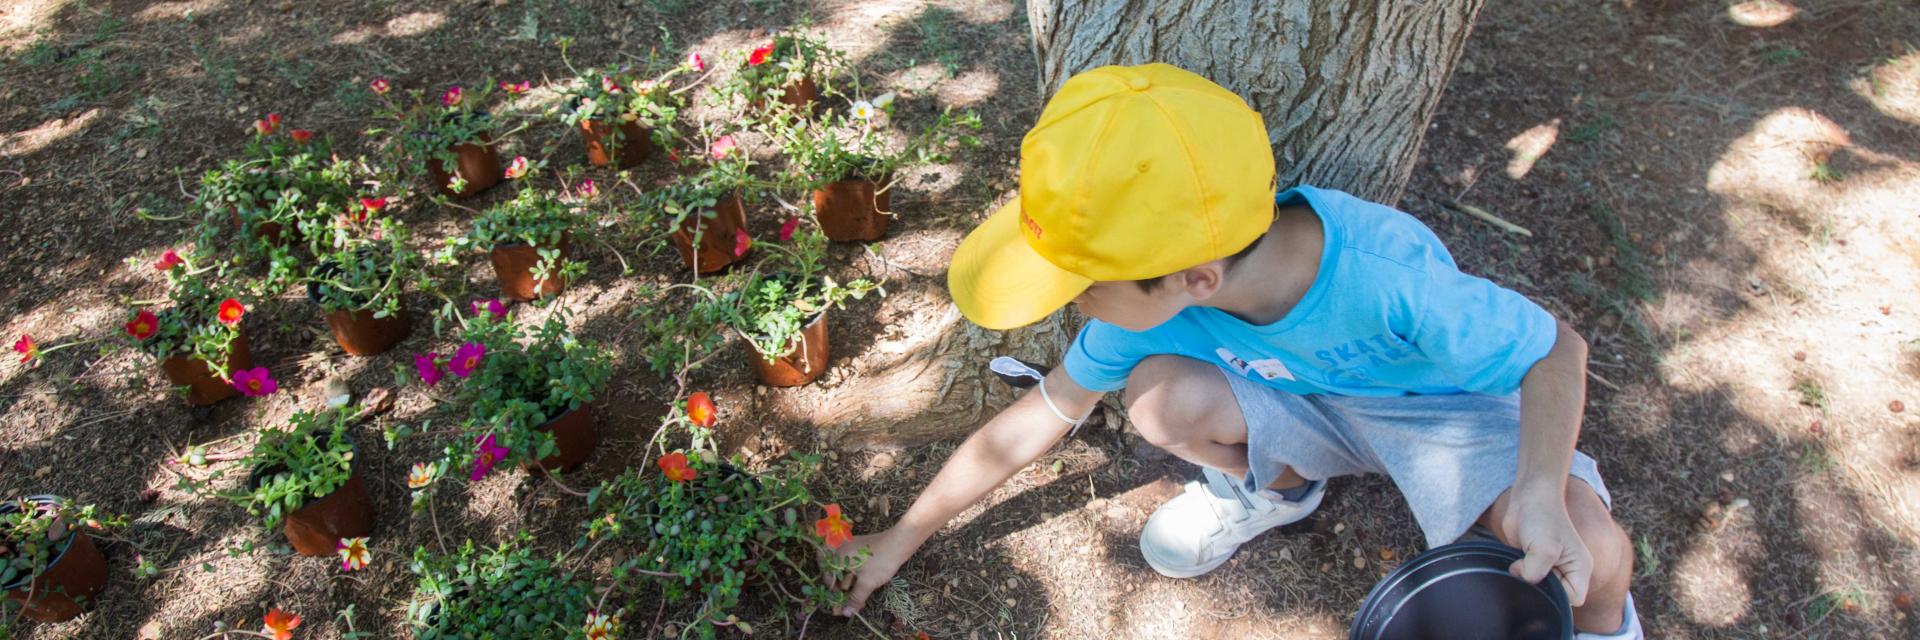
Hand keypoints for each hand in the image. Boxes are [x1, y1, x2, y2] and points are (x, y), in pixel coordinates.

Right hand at [829, 528, 913, 616]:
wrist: (899, 544)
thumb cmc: (880, 562)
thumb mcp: (867, 583)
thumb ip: (855, 598)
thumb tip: (846, 613)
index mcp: (838, 554)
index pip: (826, 573)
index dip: (831, 587)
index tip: (839, 598)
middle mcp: (841, 547)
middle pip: (831, 567)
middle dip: (837, 583)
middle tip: (844, 593)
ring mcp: (850, 545)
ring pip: (841, 565)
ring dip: (847, 579)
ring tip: (856, 590)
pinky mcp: (859, 547)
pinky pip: (850, 560)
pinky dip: (853, 572)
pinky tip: (861, 581)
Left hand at [1498, 492, 1591, 606]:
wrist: (1529, 497)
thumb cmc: (1542, 517)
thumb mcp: (1544, 549)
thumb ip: (1535, 573)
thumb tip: (1522, 580)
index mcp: (1580, 569)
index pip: (1574, 599)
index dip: (1557, 595)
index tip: (1544, 577)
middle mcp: (1568, 570)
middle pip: (1555, 596)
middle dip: (1539, 588)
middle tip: (1529, 569)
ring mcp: (1551, 567)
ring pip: (1539, 588)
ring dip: (1526, 579)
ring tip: (1523, 561)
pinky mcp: (1534, 562)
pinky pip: (1527, 579)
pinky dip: (1518, 574)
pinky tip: (1515, 561)